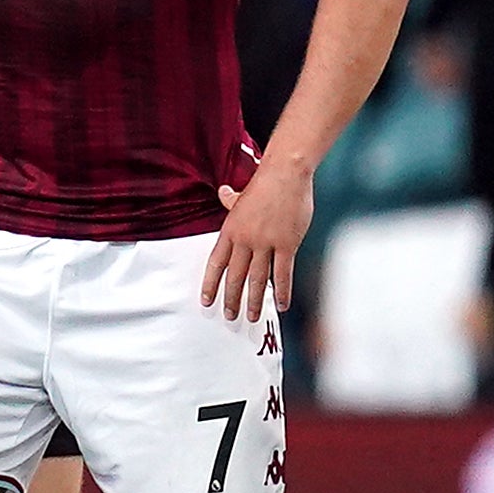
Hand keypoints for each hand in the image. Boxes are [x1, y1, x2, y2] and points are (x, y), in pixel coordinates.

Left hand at [205, 158, 311, 320]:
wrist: (284, 175)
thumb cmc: (264, 184)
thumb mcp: (240, 195)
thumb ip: (229, 200)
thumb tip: (223, 193)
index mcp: (230, 231)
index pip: (216, 263)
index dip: (210, 283)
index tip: (206, 300)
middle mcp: (244, 240)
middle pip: (235, 276)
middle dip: (231, 299)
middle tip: (229, 316)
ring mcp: (265, 243)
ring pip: (257, 279)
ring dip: (254, 300)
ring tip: (250, 317)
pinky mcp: (287, 245)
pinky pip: (283, 273)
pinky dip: (282, 291)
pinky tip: (281, 305)